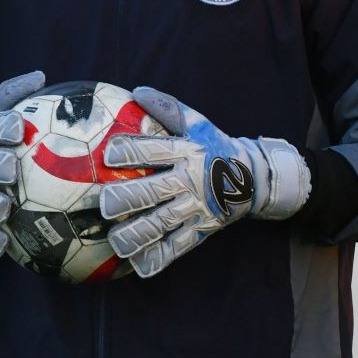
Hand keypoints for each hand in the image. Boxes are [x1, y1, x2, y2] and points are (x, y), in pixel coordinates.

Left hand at [99, 86, 308, 277]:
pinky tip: (140, 266)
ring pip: (163, 222)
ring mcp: (196, 206)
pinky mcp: (202, 228)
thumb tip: (136, 91)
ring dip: (138, 234)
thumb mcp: (196, 122)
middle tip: (105, 205)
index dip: (129, 152)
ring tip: (116, 242)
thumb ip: (167, 107)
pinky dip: (160, 258)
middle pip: (154, 190)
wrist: (253, 177)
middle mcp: (189, 179)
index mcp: (185, 151)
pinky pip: (180, 246)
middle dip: (127, 198)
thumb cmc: (214, 145)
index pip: (153, 150)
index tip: (107, 154)